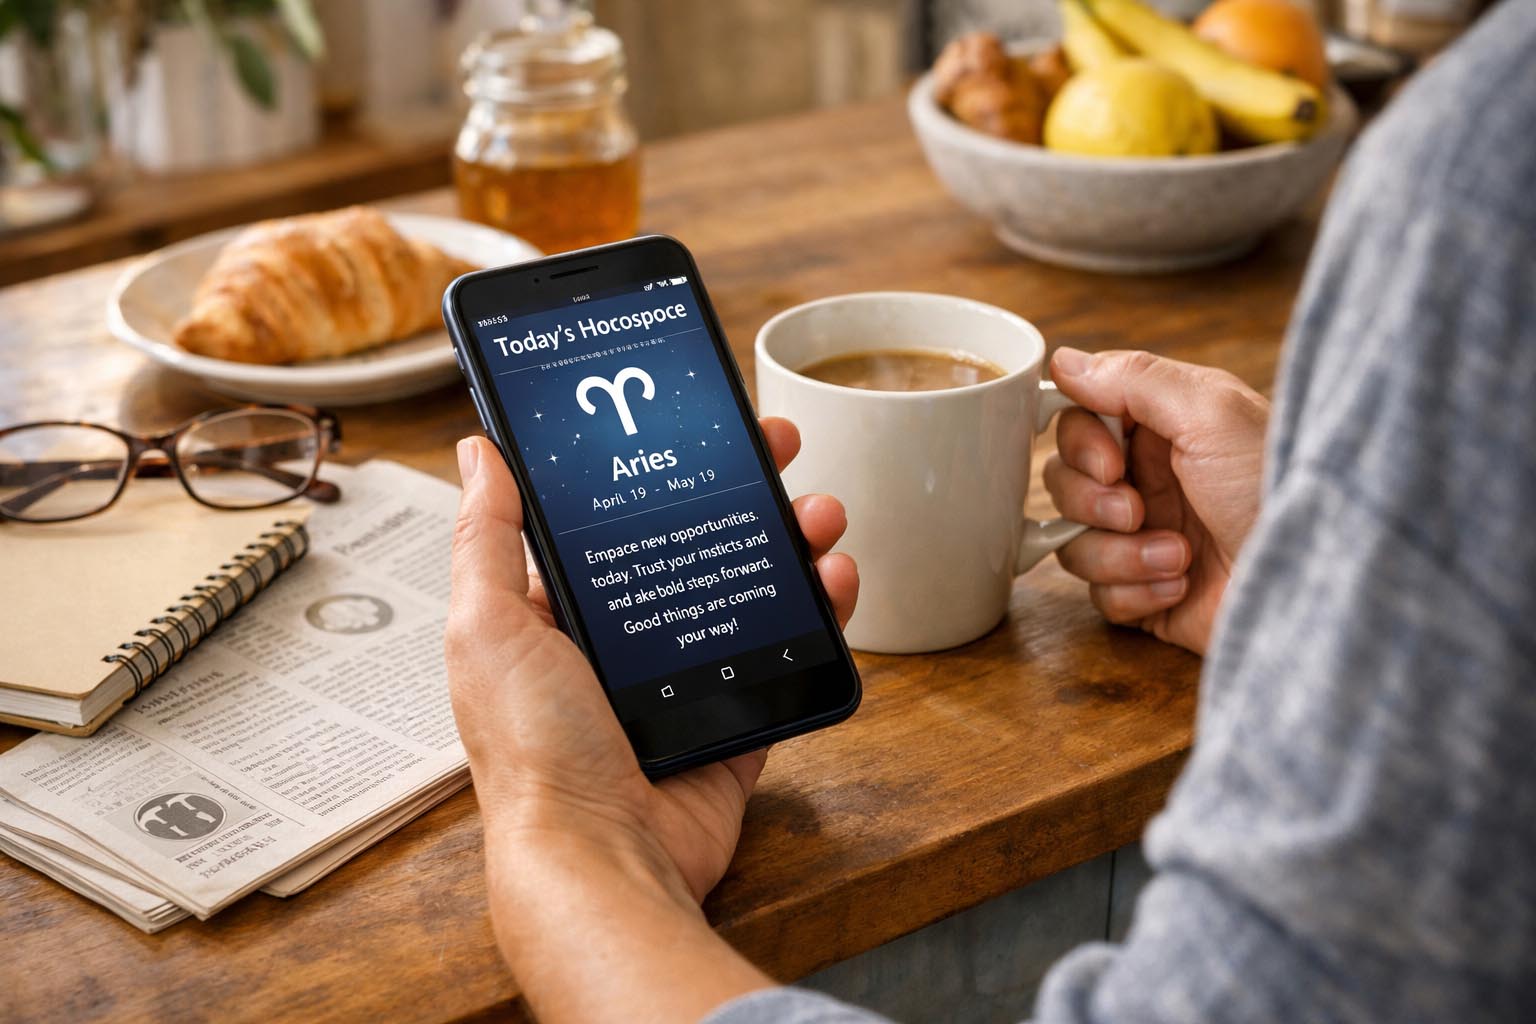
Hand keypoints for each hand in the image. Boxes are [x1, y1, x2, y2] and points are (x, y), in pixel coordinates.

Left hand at [444, 419, 857, 909]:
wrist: (600, 854)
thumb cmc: (532, 751)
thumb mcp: (489, 627)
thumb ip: (487, 539)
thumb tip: (479, 449)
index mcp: (564, 610)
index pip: (622, 515)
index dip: (663, 463)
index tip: (700, 420)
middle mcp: (627, 639)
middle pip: (698, 538)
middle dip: (745, 486)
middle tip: (780, 445)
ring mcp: (686, 677)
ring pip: (753, 586)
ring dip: (794, 538)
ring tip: (820, 513)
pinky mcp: (738, 717)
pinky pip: (789, 651)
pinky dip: (821, 610)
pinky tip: (836, 577)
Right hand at [1044, 348, 1268, 654]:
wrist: (1320, 582)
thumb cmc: (1277, 489)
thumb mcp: (1211, 413)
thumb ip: (1133, 379)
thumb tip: (1063, 360)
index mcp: (1165, 428)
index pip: (1079, 421)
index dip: (1079, 444)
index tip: (1111, 462)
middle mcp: (1153, 480)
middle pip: (1065, 483)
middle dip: (1092, 502)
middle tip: (1138, 511)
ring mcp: (1148, 539)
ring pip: (1075, 544)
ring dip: (1119, 554)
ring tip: (1179, 556)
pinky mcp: (1150, 595)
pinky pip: (1101, 595)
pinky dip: (1136, 592)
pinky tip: (1182, 585)